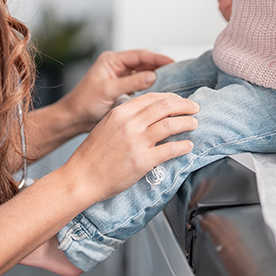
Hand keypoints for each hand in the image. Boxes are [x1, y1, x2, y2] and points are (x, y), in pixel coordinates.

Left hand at [58, 49, 173, 130]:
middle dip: (160, 66)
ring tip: (173, 82)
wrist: (73, 118)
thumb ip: (131, 82)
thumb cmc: (85, 103)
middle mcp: (116, 66)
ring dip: (157, 77)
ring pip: (143, 73)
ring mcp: (119, 77)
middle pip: (144, 62)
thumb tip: (153, 76)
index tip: (173, 63)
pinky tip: (160, 93)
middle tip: (178, 73)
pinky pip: (140, 84)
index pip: (140, 55)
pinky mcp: (121, 88)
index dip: (158, 58)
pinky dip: (150, 87)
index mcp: (111, 60)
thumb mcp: (109, 91)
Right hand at [64, 92, 198, 203]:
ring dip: (186, 122)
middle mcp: (129, 124)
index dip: (170, 98)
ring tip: (194, 123)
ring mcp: (136, 142)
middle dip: (184, 105)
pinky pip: (170, 150)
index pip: (152, 98)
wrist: (81, 178)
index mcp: (120, 112)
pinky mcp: (142, 161)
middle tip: (195, 108)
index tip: (179, 101)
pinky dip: (183, 146)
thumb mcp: (106, 126)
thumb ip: (126, 118)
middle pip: (164, 107)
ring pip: (170, 124)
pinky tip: (188, 146)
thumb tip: (148, 115)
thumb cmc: (91, 156)